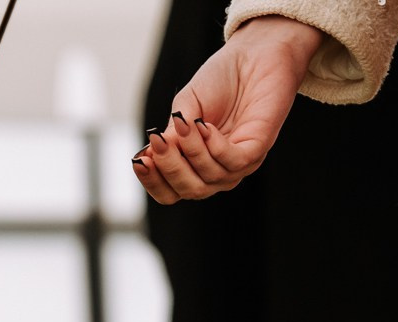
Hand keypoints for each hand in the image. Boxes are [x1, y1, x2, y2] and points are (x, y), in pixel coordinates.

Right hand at [133, 17, 322, 203]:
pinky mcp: (258, 148)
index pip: (171, 192)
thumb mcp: (185, 107)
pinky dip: (215, 147)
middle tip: (158, 142)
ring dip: (192, 152)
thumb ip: (172, 133)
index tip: (139, 160)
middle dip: (170, 168)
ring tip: (183, 124)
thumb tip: (151, 154)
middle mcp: (216, 170)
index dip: (153, 182)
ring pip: (210, 178)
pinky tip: (205, 126)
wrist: (253, 54)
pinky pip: (234, 162)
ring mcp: (238, 162)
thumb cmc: (220, 80)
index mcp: (195, 165)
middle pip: (189, 190)